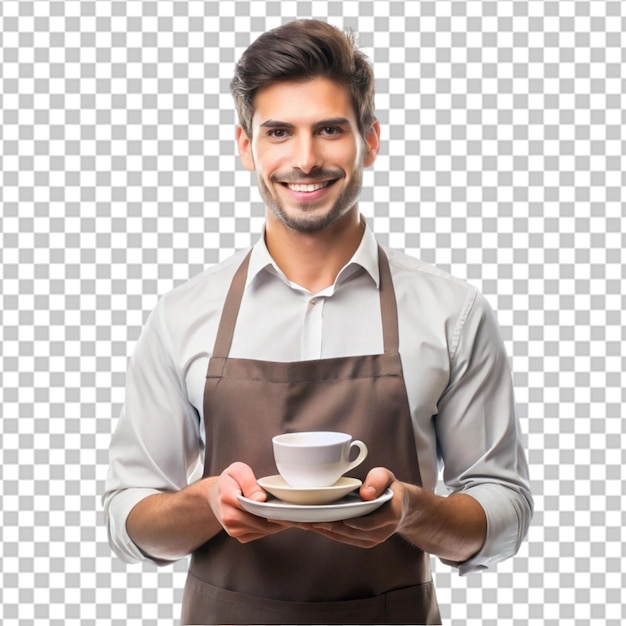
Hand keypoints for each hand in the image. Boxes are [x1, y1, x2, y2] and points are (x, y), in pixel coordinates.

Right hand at [208, 462, 285, 542]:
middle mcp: (229, 518)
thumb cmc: (230, 481)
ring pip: (265, 530)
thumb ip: (249, 482)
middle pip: (263, 522)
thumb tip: (260, 498)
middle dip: (281, 517)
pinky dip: (273, 527)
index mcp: (228, 499)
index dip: (274, 508)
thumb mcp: (238, 471)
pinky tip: (279, 517)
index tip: (289, 508)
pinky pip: (262, 534)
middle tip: (297, 511)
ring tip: (291, 513)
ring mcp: (234, 530)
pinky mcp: (240, 536)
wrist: (217, 495)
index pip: (255, 507)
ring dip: (279, 523)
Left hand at [288, 467, 407, 548]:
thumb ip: (378, 481)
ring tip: (301, 522)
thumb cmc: (390, 488)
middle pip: (349, 532)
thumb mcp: (387, 477)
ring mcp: (371, 540)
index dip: (346, 522)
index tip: (327, 518)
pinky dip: (326, 532)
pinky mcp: (362, 542)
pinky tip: (311, 525)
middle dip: (326, 526)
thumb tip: (365, 494)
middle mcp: (380, 533)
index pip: (366, 523)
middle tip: (304, 519)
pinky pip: (342, 538)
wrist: (399, 505)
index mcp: (390, 517)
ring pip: (343, 537)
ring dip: (322, 531)